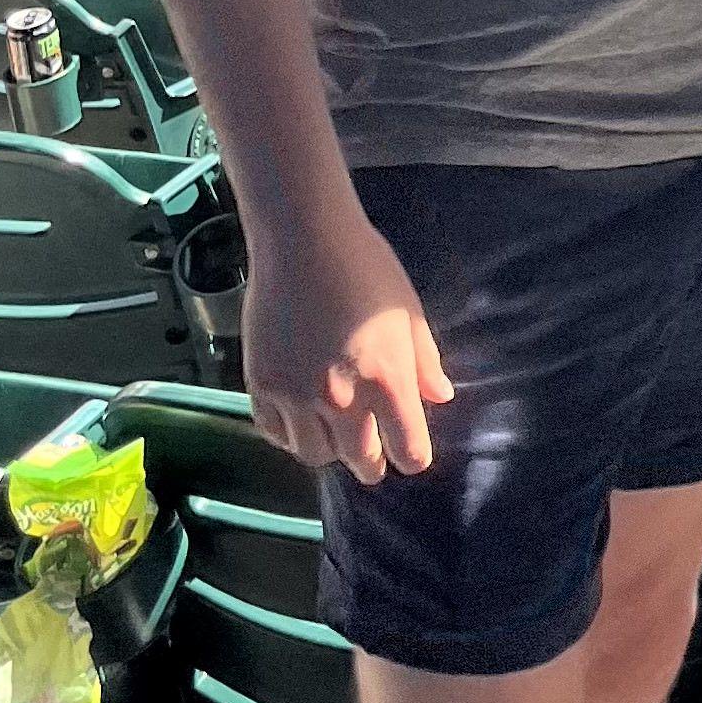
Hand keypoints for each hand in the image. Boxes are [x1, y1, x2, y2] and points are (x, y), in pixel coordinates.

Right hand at [243, 203, 455, 481]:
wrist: (302, 239)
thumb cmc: (366, 267)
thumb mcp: (408, 312)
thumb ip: (425, 362)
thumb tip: (440, 398)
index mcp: (387, 380)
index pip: (409, 450)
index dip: (412, 455)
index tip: (409, 449)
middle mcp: (341, 400)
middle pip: (361, 462)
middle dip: (372, 463)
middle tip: (373, 455)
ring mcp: (295, 397)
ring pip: (314, 455)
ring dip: (330, 450)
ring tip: (335, 434)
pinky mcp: (261, 387)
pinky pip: (275, 435)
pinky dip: (290, 436)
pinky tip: (300, 420)